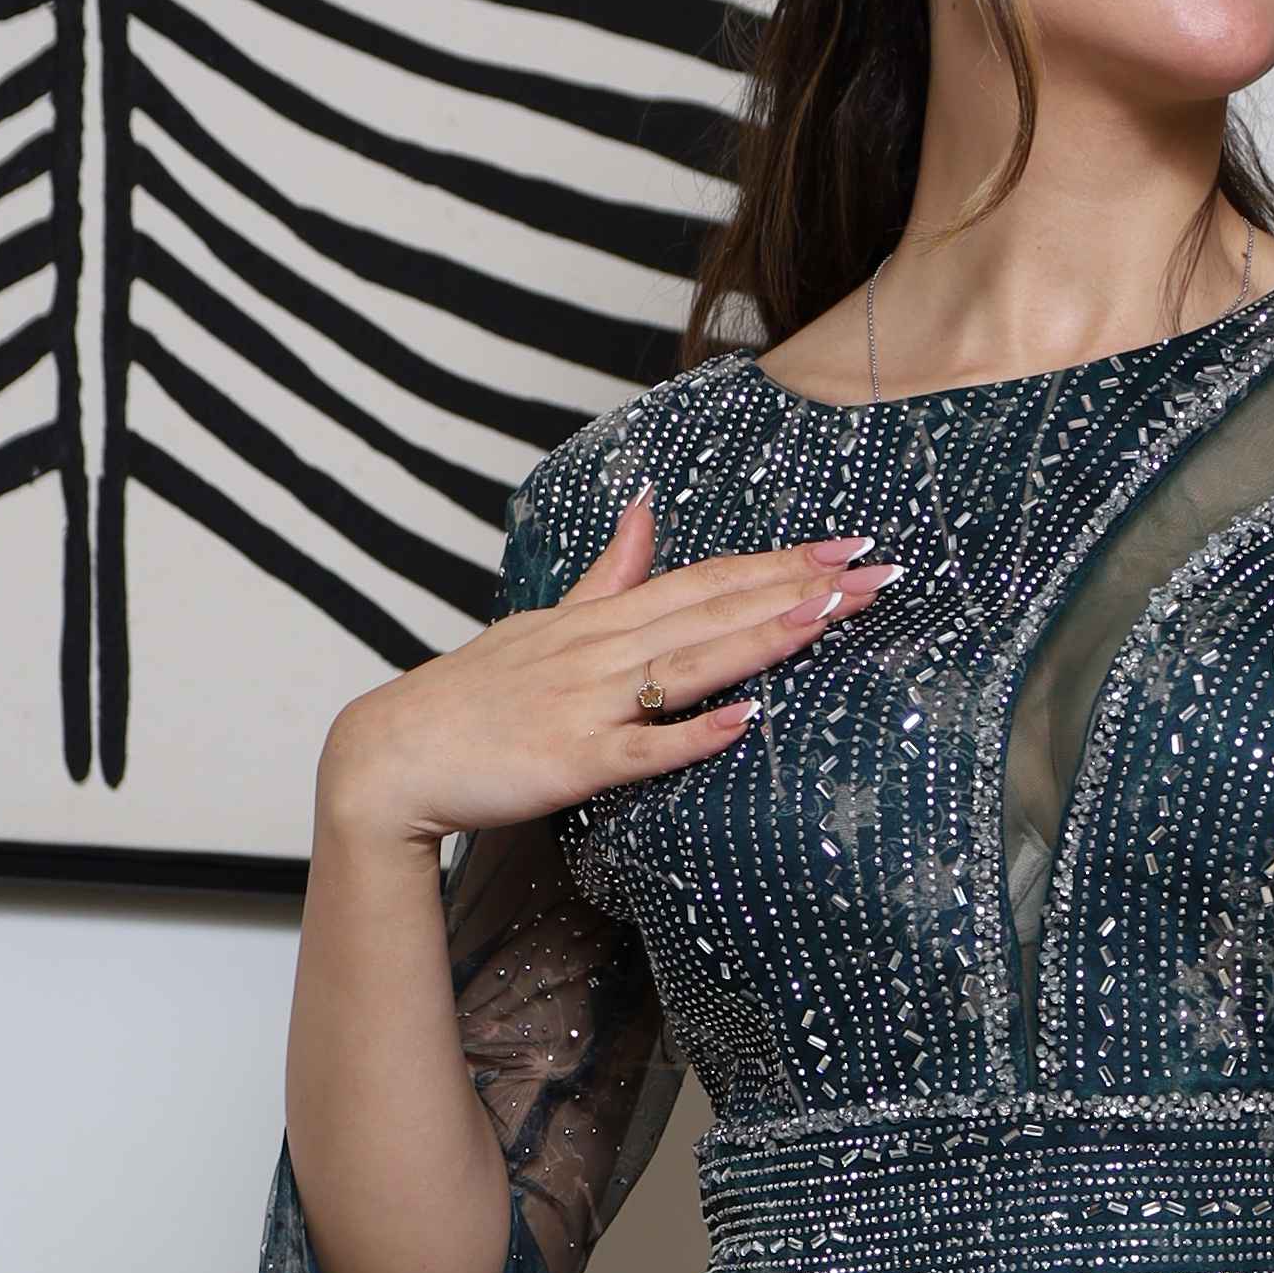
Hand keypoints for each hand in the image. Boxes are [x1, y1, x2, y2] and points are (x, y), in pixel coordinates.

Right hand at [310, 487, 894, 863]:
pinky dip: (694, 735)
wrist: (394, 754)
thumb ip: (607, 573)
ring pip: (688, 665)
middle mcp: (602, 651)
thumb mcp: (544, 622)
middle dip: (800, 589)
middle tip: (879, 573)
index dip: (779, 561)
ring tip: (828, 617)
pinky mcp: (572, 762)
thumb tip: (648, 510)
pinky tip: (747, 720)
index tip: (849, 546)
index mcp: (602, 619)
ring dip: (760, 639)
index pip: (706, 579)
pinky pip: (643, 750)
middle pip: (714, 610)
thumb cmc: (473, 696)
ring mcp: (588, 705)